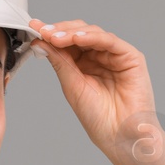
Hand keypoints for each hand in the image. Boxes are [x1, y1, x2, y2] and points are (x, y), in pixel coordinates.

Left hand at [25, 17, 164, 164]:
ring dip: (72, 33)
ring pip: (93, 33)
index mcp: (84, 65)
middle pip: (79, 33)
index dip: (50, 34)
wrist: (119, 136)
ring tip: (55, 37)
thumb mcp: (72, 86)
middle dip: (59, 31)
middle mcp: (100, 57)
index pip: (66, 43)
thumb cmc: (99, 118)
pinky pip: (110, 41)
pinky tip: (77, 38)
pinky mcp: (131, 58)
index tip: (33, 28)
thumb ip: (59, 62)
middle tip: (43, 32)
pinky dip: (93, 37)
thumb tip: (41, 42)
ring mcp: (115, 56)